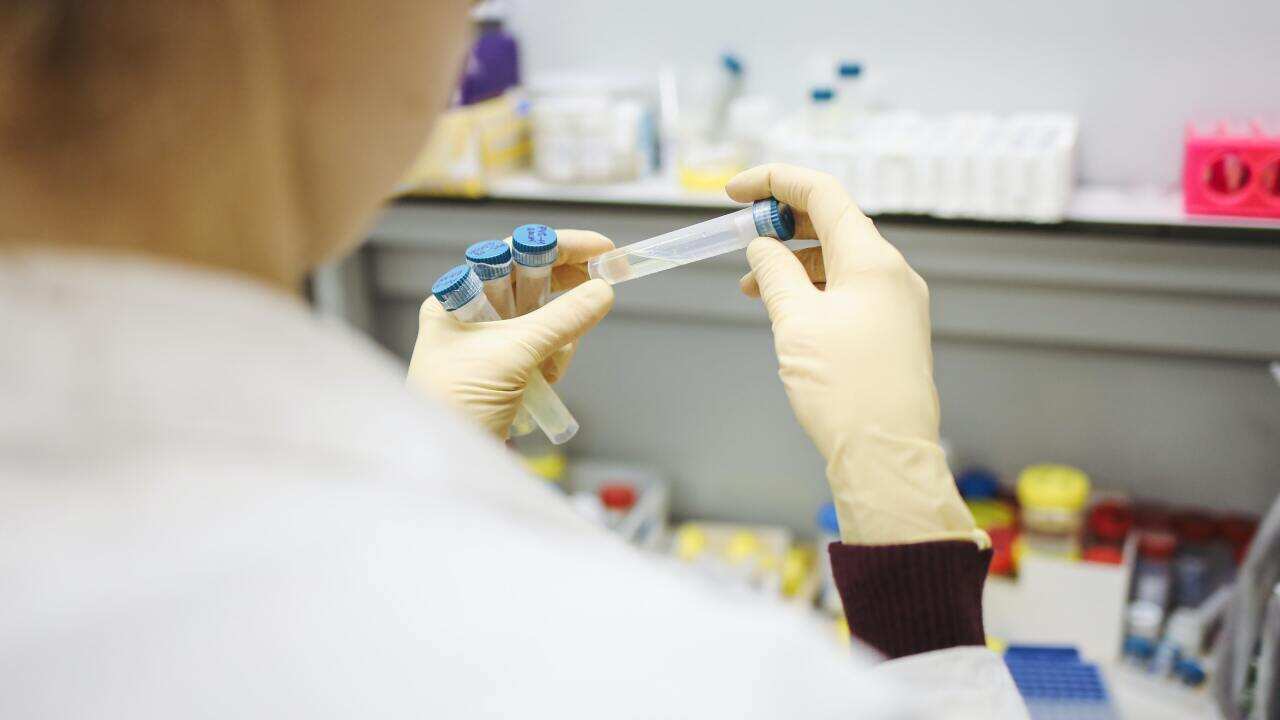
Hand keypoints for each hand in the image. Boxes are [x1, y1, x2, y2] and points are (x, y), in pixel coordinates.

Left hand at [407, 230, 614, 437]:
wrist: (443, 466)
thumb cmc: (456, 403)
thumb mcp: (513, 354)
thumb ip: (561, 319)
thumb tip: (602, 291)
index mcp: (456, 298)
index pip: (513, 253)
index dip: (559, 247)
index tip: (602, 248)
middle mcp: (471, 315)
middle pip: (532, 283)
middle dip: (565, 290)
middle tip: (604, 284)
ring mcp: (489, 344)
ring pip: (544, 319)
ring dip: (560, 336)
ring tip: (551, 366)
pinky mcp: (506, 372)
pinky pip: (544, 349)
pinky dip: (554, 358)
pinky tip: (548, 380)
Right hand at [729, 164, 982, 546]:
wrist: (886, 457)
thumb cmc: (845, 390)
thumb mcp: (795, 322)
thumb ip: (774, 273)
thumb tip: (761, 248)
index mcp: (872, 260)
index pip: (823, 194)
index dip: (775, 181)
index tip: (733, 192)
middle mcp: (891, 273)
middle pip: (833, 223)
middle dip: (781, 222)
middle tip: (738, 235)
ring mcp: (896, 303)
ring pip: (838, 260)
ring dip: (793, 260)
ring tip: (751, 284)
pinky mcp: (892, 331)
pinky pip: (848, 290)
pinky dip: (812, 288)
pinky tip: (784, 309)